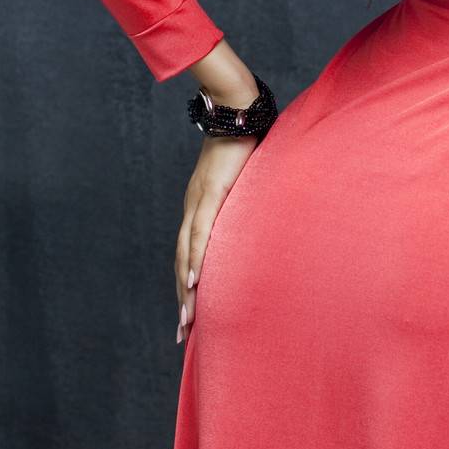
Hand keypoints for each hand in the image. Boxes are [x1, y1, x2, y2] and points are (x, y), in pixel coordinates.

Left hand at [175, 132, 257, 343]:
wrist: (239, 114)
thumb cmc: (246, 142)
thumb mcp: (246, 178)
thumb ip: (249, 197)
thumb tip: (266, 212)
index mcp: (200, 207)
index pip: (189, 254)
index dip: (188, 285)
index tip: (189, 314)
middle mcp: (193, 209)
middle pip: (182, 264)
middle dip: (182, 300)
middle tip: (182, 333)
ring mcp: (199, 203)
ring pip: (187, 255)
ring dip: (186, 290)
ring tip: (187, 319)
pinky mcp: (211, 195)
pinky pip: (202, 234)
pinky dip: (197, 259)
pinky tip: (195, 281)